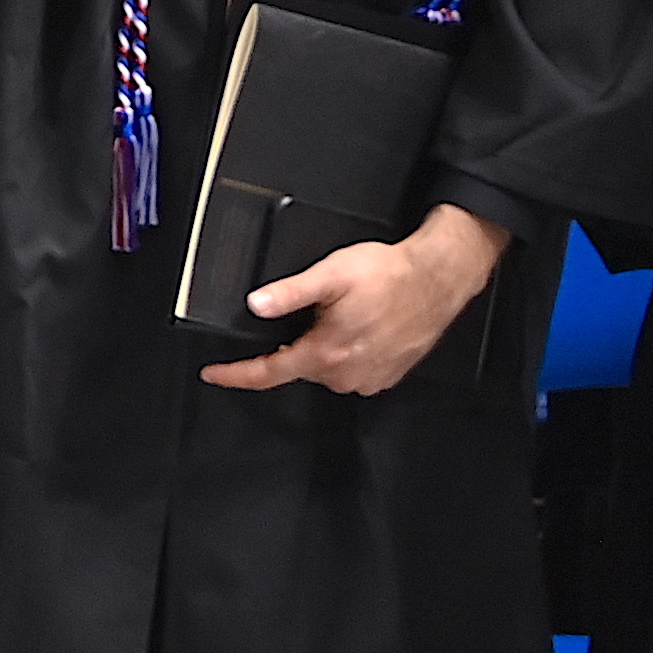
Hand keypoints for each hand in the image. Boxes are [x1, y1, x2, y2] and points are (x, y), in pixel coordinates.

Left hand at [202, 201, 504, 396]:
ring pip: (325, 369)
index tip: (214, 374)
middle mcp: (347, 373)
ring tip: (344, 314)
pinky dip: (347, 352)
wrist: (438, 279)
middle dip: (294, 343)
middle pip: (298, 367)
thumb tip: (255, 304)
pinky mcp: (388, 374)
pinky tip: (359, 327)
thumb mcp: (330, 275)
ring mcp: (369, 377)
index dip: (236, 375)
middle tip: (314, 311)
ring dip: (323, 347)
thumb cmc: (391, 275)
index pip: (269, 373)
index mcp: (327, 352)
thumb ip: (289, 293)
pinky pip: (352, 370)